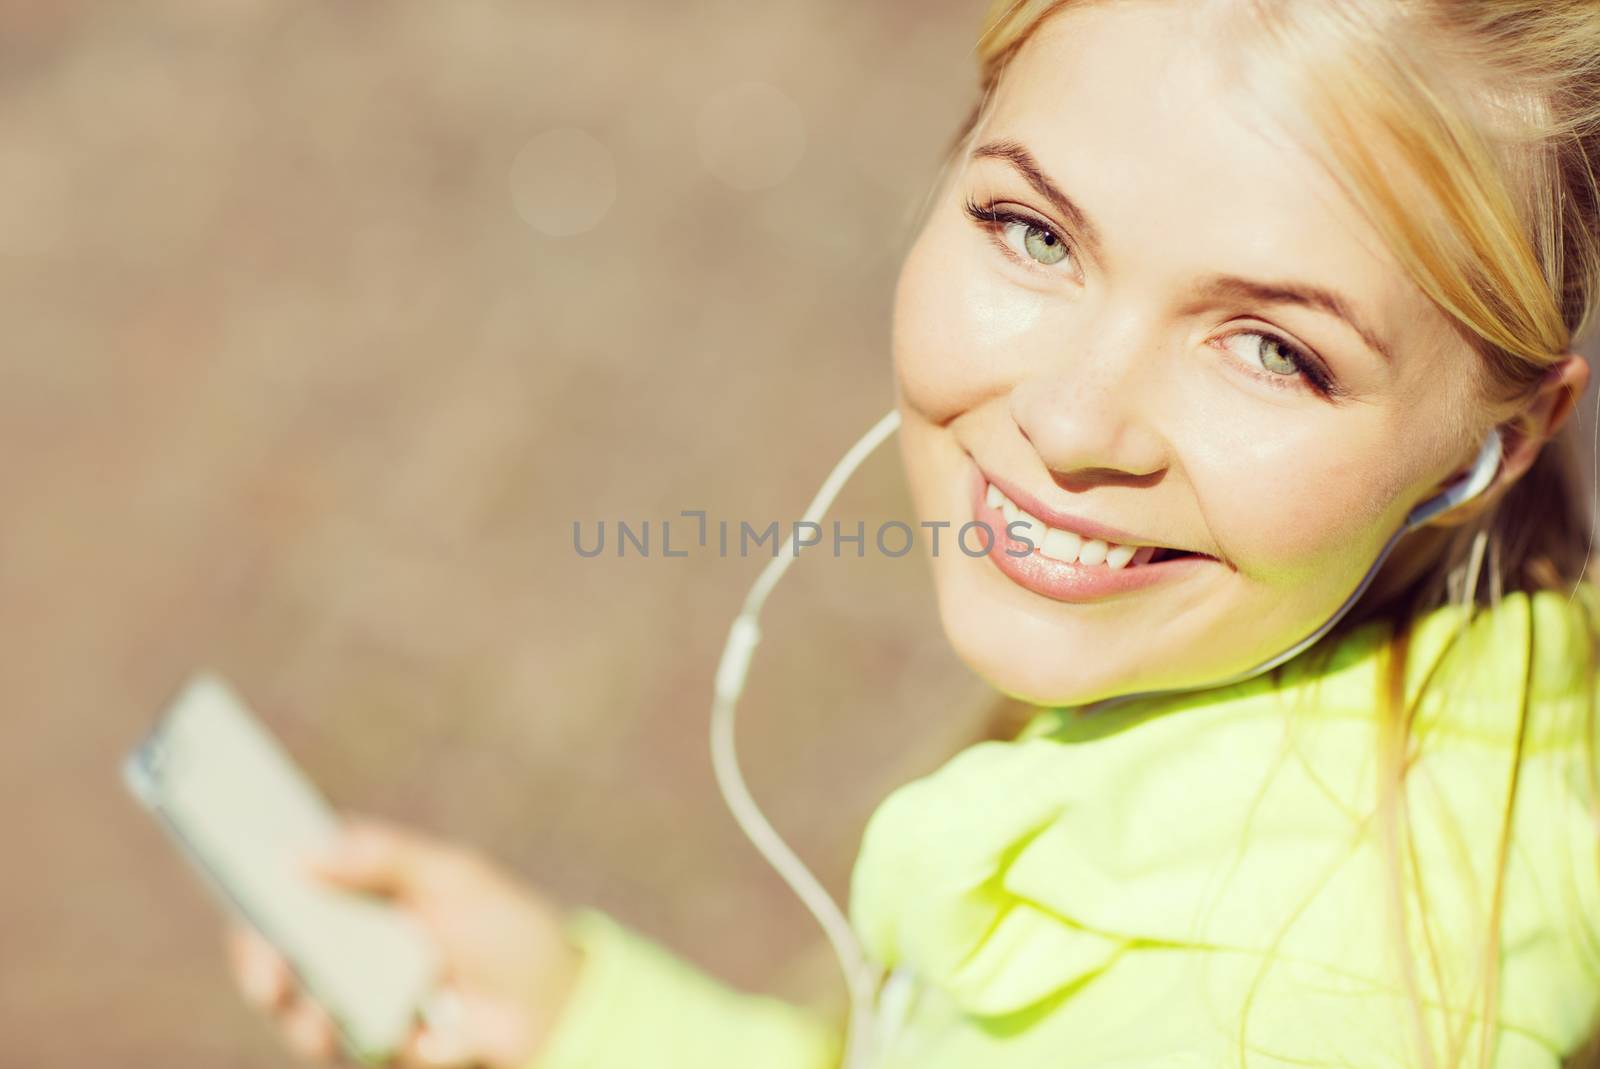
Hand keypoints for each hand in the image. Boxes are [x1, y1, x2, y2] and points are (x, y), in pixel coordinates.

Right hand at [225, 817, 582, 1066]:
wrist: (555, 1009)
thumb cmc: (507, 930)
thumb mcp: (455, 880)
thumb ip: (385, 860)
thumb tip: (303, 850)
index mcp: (369, 885)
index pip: (298, 868)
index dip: (258, 863)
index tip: (231, 859)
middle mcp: (351, 937)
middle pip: (279, 937)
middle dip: (259, 947)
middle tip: (264, 955)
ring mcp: (355, 991)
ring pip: (291, 995)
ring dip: (289, 997)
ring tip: (295, 992)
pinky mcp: (368, 1040)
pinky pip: (327, 1039)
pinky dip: (327, 1032)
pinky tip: (336, 1025)